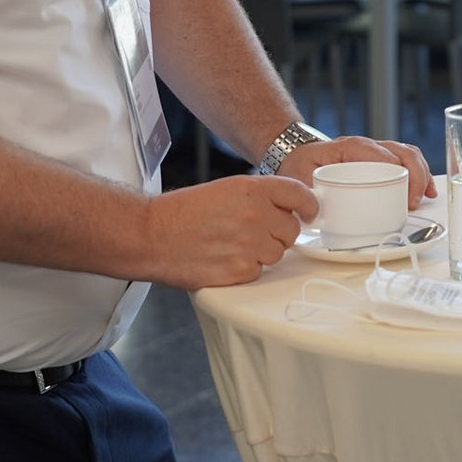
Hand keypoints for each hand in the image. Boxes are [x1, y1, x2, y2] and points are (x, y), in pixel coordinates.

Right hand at [146, 174, 314, 288]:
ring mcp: (250, 244)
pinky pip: (259, 271)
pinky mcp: (240, 270)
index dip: (308, 205)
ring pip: (277, 253)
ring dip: (262, 252)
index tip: (310, 212)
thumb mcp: (226, 189)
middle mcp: (256, 214)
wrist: (152, 235)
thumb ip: (260, 197)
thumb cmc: (185, 212)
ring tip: (233, 245)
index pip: (299, 194)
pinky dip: (247, 269)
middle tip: (253, 232)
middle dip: (279, 232)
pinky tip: (225, 258)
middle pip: (292, 229)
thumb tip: (290, 210)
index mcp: (253, 189)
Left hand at [279, 135, 436, 208]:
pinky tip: (426, 192)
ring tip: (425, 197)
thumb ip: (308, 194)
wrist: (297, 155)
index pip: (378, 152)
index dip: (395, 169)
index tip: (404, 191)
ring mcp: (375, 151)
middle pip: (401, 151)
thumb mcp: (299, 178)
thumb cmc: (299, 166)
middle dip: (415, 175)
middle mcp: (366, 146)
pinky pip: (406, 161)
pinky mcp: (380, 160)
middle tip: (414, 202)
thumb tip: (320, 213)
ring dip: (421, 174)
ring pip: (408, 154)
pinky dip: (420, 174)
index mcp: (348, 147)